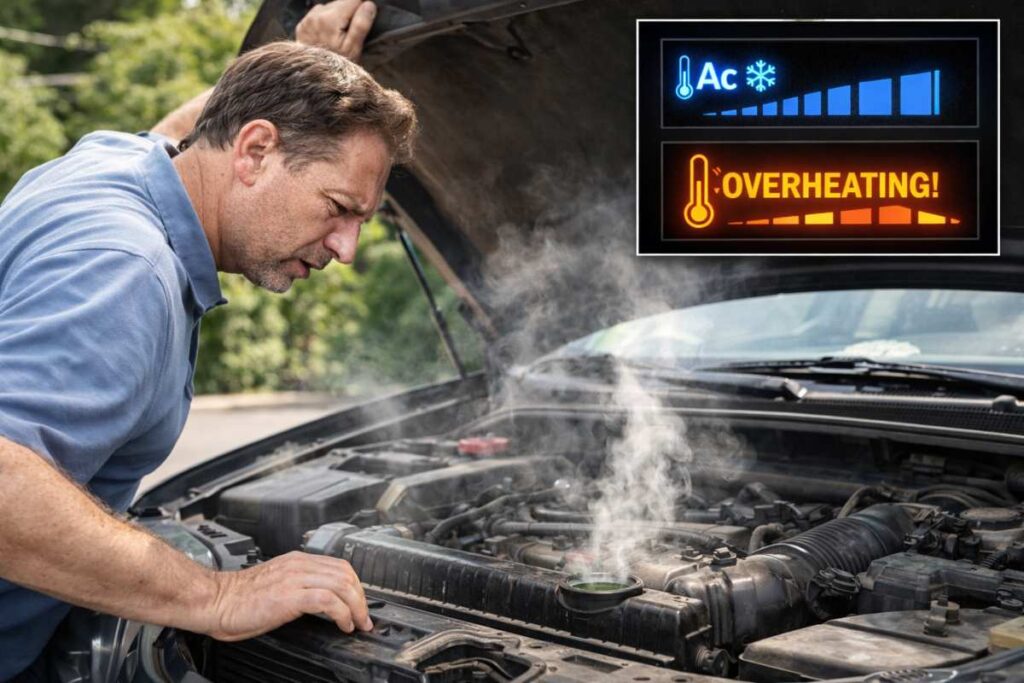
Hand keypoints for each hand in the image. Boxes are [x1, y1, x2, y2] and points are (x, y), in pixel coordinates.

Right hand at [204, 551, 372, 639]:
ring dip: (356, 606)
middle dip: (361, 597)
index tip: (360, 603)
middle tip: (364, 617)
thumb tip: (322, 601)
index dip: (356, 585)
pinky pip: (328, 600)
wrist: (215, 601)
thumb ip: (299, 585)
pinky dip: (342, 613)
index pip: (339, 566)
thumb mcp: (277, 584)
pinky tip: (343, 625)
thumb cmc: (239, 598)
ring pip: (342, 584)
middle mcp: (299, 565)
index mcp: (296, 561)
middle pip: (346, 573)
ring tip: (357, 623)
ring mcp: (295, 579)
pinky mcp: (290, 596)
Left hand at [296, 0, 377, 61]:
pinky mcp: (302, 26)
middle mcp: (316, 15)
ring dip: (337, 17)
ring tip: (339, 36)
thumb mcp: (354, 48)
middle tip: (350, 34)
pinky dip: (325, 22)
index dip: (362, 8)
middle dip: (348, 14)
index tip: (363, 20)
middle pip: (340, 2)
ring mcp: (307, 20)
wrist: (312, 80)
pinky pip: (318, 16)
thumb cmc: (336, 66)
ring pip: (329, 8)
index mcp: (330, 19)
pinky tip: (328, 36)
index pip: (352, 0)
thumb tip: (369, 5)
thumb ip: (361, 25)